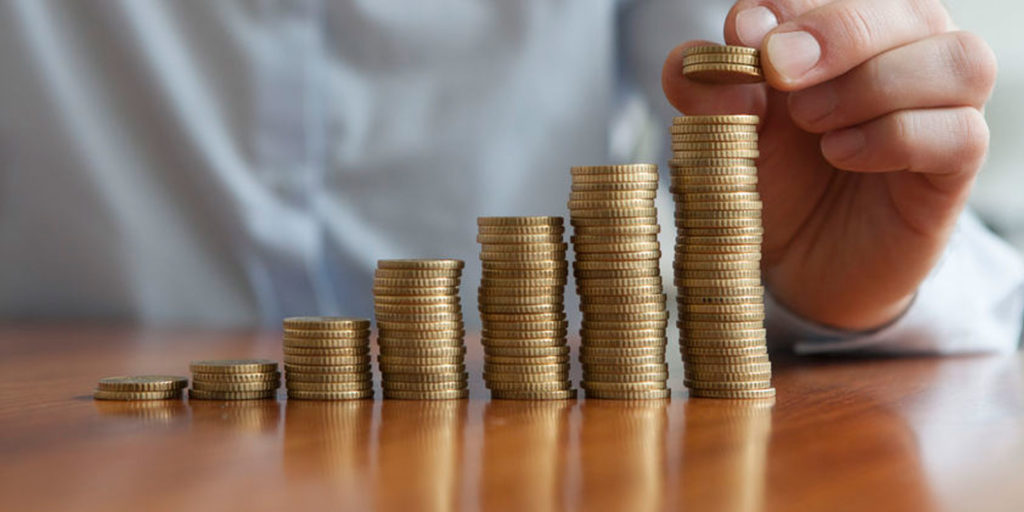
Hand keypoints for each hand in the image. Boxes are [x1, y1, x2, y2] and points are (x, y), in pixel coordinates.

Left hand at [661, 0, 996, 329]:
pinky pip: (960, 133)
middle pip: (908, 8)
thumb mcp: (727, 136)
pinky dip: (896, 137)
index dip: (789, 6)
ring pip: (956, 60)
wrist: (803, 262)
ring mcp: (941, 108)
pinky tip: (843, 154)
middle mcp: (906, 55)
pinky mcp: (954, 167)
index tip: (744, 36)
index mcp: (848, 33)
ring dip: (873, 85)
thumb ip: (706, 94)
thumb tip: (691, 63)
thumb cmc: (777, 181)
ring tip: (814, 124)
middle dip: (836, 33)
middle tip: (780, 74)